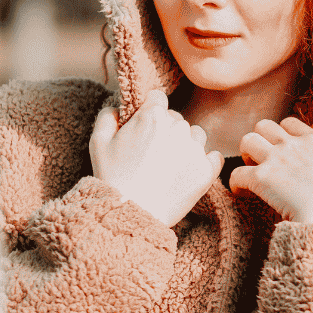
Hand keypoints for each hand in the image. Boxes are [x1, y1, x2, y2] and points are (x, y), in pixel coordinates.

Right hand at [89, 89, 222, 227]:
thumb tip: (118, 107)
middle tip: (151, 154)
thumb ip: (108, 116)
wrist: (131, 214)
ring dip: (186, 145)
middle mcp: (178, 128)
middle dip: (166, 131)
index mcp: (153, 116)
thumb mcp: (98, 142)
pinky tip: (188, 172)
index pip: (158, 98)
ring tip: (168, 165)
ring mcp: (195, 149)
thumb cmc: (112, 178)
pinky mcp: (207, 170)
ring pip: (196, 135)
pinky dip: (204, 162)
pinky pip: (214, 157)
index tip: (145, 128)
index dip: (150, 111)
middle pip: (176, 119)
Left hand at [229, 117, 312, 225]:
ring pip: (246, 140)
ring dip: (245, 156)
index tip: (281, 153)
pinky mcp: (262, 178)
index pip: (289, 123)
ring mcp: (277, 159)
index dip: (280, 137)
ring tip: (252, 174)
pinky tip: (242, 194)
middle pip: (263, 126)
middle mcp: (294, 145)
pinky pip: (236, 173)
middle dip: (260, 141)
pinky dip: (236, 184)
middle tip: (262, 163)